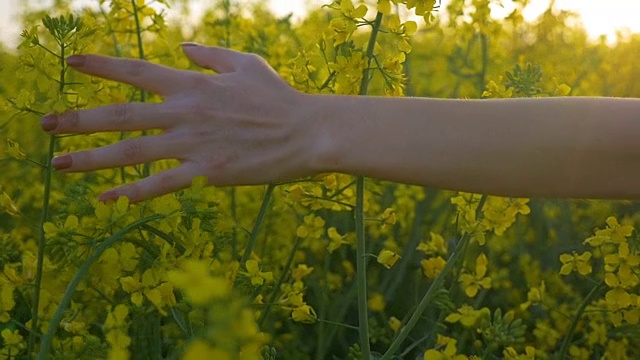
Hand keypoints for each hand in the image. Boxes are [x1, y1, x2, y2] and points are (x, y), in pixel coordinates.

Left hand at [41, 44, 317, 202]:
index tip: (71, 63)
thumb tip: (183, 48)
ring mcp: (194, 144)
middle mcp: (185, 113)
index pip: (138, 71)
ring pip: (132, 152)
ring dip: (92, 158)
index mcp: (193, 85)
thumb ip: (210, 55)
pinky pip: (162, 184)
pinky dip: (133, 192)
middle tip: (44, 126)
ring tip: (59, 164)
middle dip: (79, 119)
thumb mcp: (246, 62)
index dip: (102, 66)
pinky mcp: (208, 174)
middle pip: (121, 115)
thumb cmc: (279, 97)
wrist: (307, 132)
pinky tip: (108, 199)